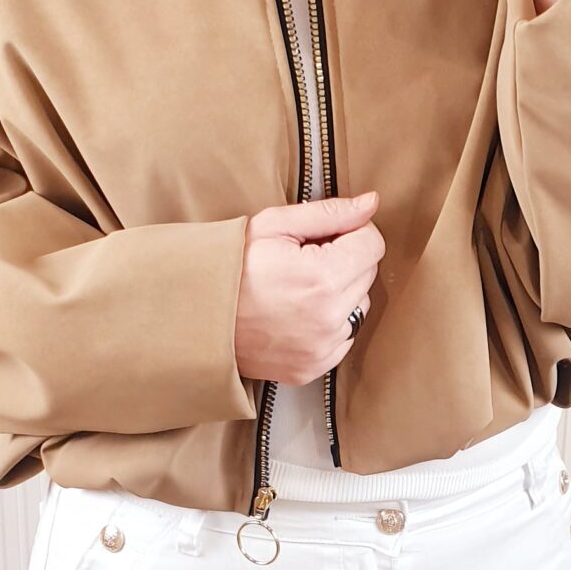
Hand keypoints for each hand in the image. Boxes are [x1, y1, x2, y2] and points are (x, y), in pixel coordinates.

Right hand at [234, 191, 384, 387]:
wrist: (197, 318)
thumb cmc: (230, 268)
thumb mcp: (273, 226)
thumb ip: (329, 213)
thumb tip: (371, 203)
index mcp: (322, 277)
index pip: (373, 243)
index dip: (353, 231)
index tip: (328, 235)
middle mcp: (329, 317)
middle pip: (368, 273)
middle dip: (345, 260)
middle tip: (306, 259)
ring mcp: (323, 347)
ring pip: (359, 305)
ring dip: (341, 292)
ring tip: (300, 288)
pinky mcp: (315, 366)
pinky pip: (344, 336)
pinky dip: (330, 322)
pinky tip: (298, 313)